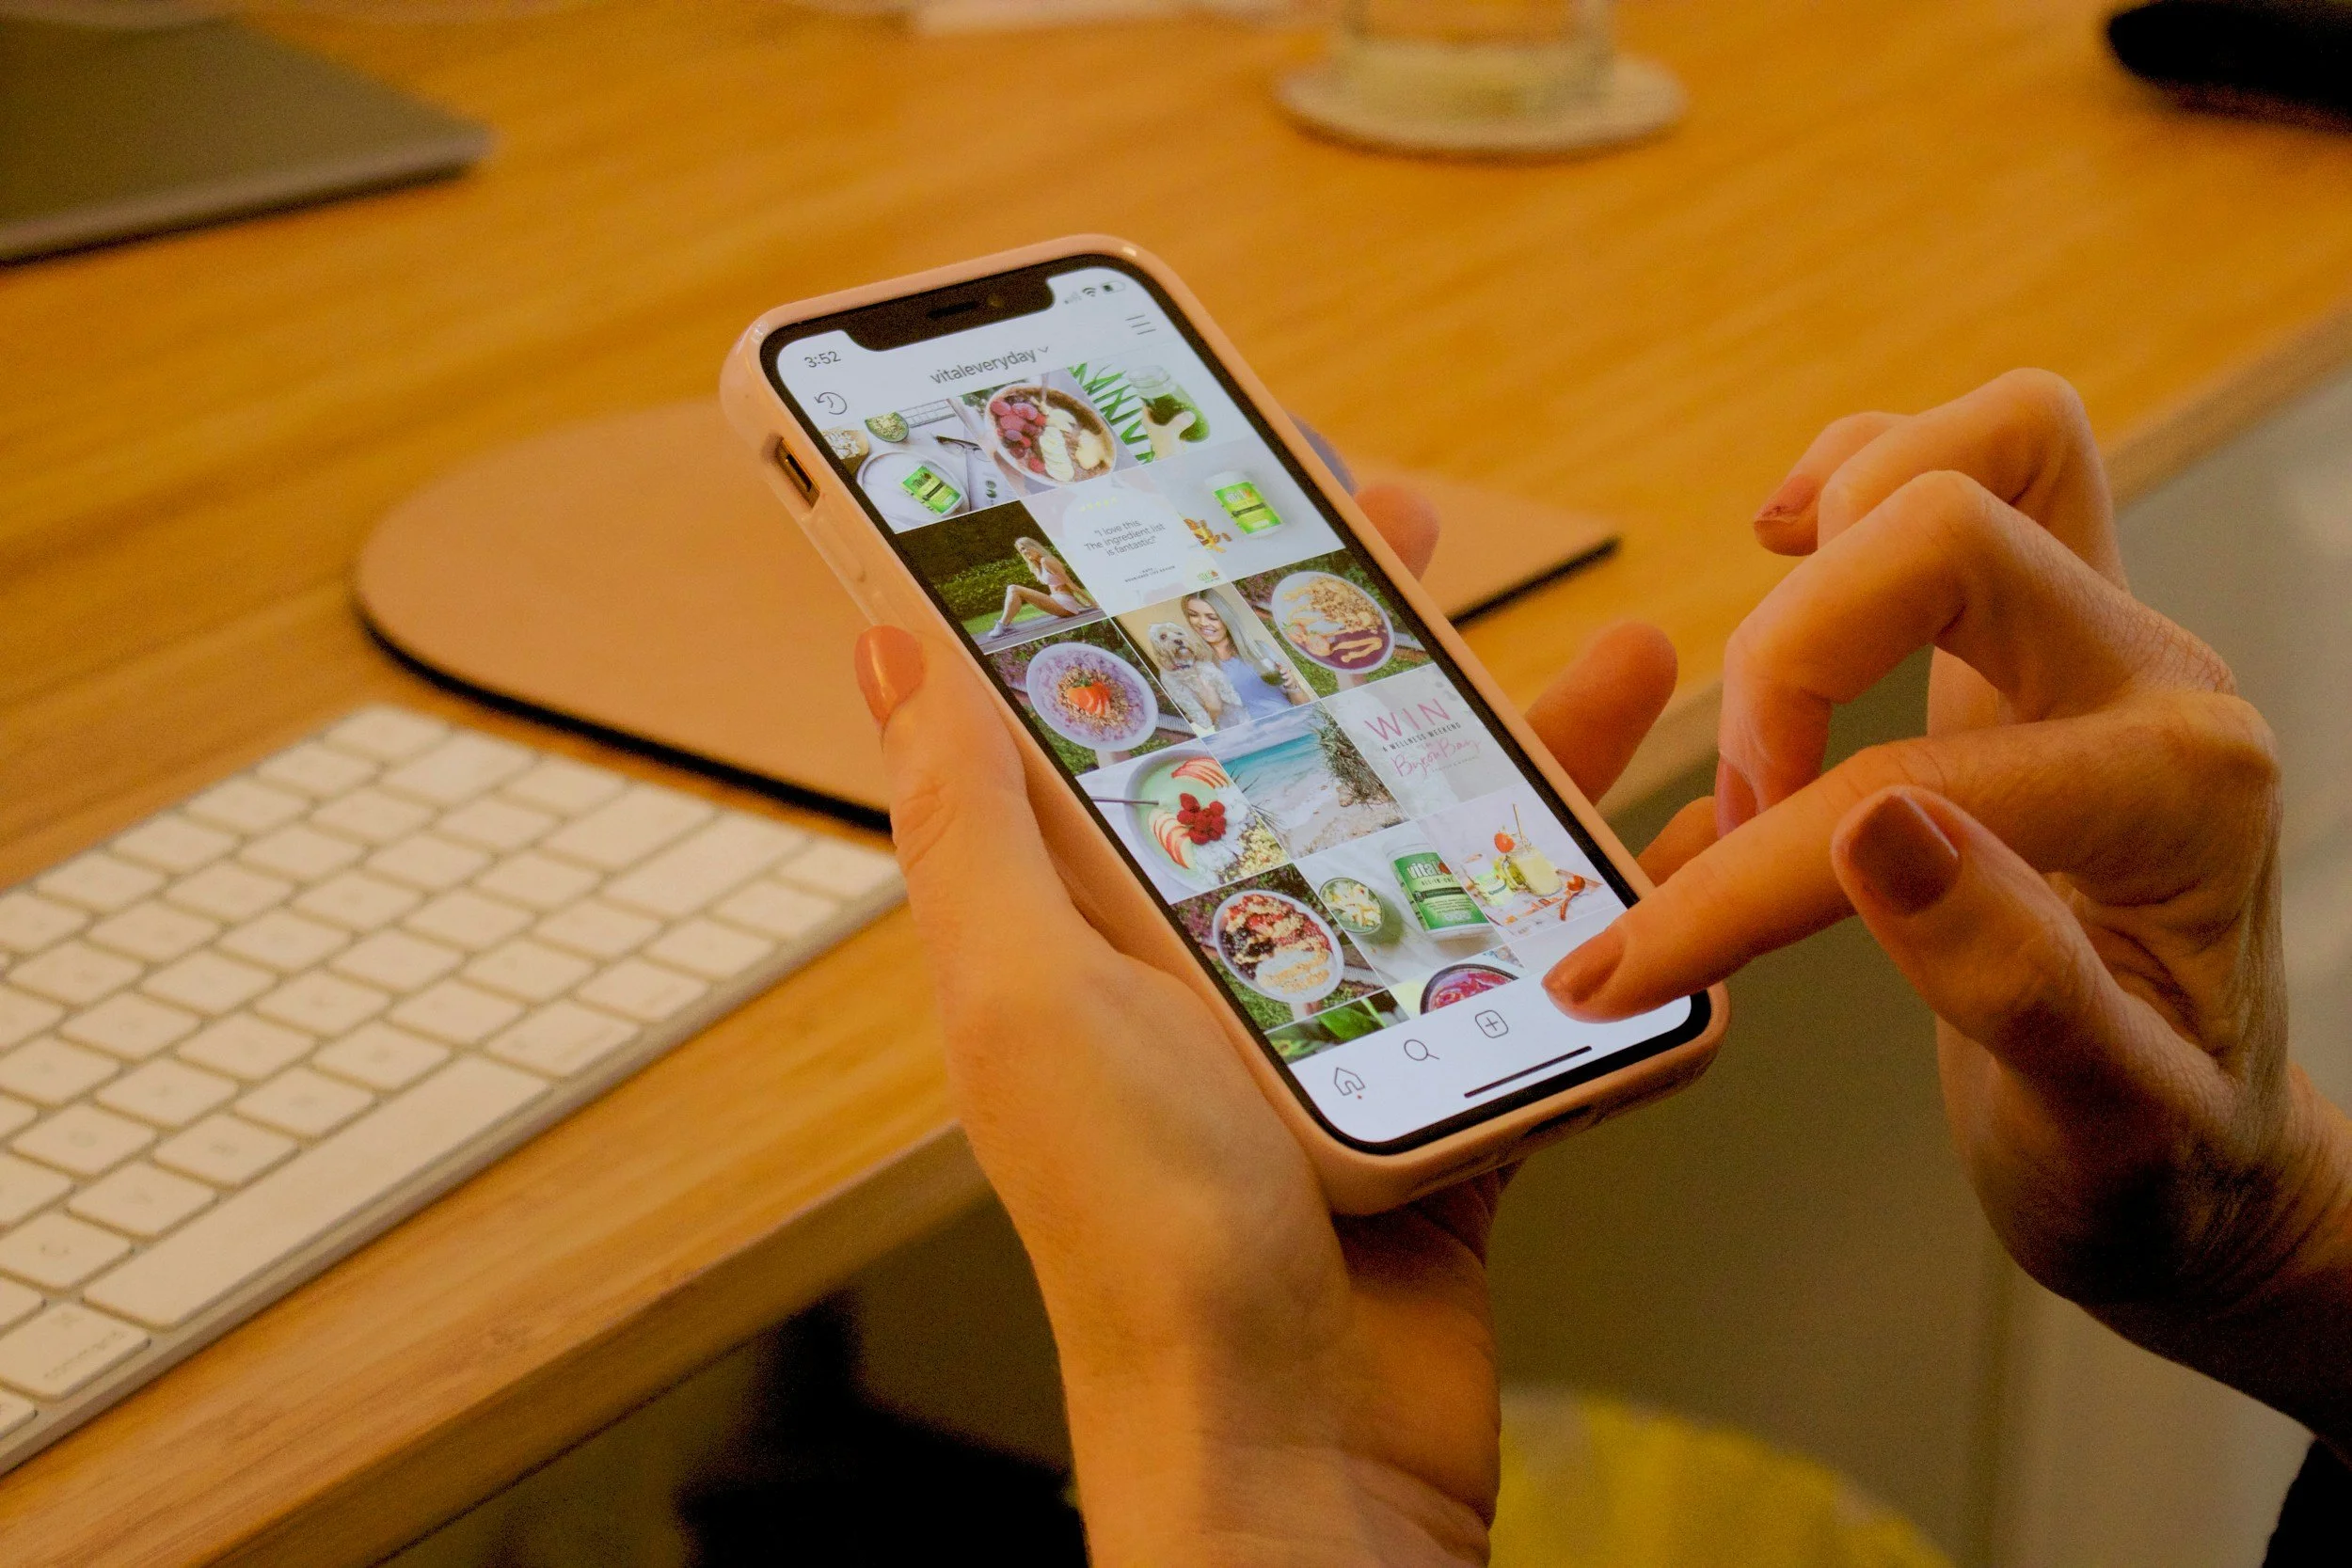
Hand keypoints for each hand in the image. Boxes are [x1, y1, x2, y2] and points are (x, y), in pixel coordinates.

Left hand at [852, 482, 1685, 1565]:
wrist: (1301, 1453)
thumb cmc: (1149, 1242)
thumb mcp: (1030, 997)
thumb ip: (973, 826)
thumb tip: (884, 649)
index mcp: (1083, 922)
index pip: (1109, 712)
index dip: (1147, 587)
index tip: (1205, 477)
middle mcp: (1196, 962)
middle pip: (1279, 754)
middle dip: (1343, 632)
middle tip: (1404, 526)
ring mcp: (1323, 1028)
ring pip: (1422, 846)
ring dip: (1512, 750)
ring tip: (1622, 658)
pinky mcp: (1433, 1093)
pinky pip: (1519, 967)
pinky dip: (1590, 903)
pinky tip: (1658, 837)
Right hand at [1546, 370, 2351, 1450]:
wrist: (2203, 1159)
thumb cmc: (2154, 1164)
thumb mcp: (2098, 1134)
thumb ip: (2009, 982)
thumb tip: (1876, 829)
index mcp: (2177, 808)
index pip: (1905, 782)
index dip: (1737, 881)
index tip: (1629, 964)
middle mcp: (2157, 685)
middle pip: (1960, 521)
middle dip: (1787, 655)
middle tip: (1739, 807)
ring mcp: (2108, 643)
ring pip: (1998, 444)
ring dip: (1835, 535)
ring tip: (1767, 694)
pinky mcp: (2048, 633)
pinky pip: (1979, 466)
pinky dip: (1852, 481)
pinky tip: (1780, 549)